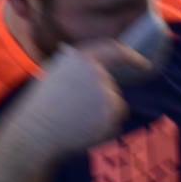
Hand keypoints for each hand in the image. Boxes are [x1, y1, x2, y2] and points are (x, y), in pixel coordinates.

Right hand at [0, 41, 146, 160]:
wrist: (37, 131)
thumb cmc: (41, 106)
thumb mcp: (55, 75)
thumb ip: (75, 68)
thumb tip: (86, 63)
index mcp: (81, 58)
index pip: (114, 50)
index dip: (131, 57)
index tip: (143, 64)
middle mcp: (97, 72)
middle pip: (111, 89)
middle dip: (100, 103)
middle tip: (75, 114)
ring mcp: (106, 92)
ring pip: (115, 107)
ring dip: (101, 116)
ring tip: (75, 120)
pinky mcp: (111, 113)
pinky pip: (114, 123)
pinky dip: (103, 130)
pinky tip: (82, 131)